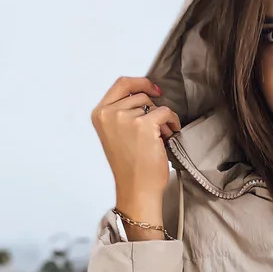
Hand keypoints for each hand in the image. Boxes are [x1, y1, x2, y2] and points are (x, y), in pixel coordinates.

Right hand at [90, 76, 181, 202]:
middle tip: (156, 130)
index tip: (154, 89)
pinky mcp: (144, 124)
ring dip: (161, 119)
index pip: (121, 84)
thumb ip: (122, 112)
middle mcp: (110, 113)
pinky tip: (170, 134)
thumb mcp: (116, 134)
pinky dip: (172, 121)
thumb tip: (146, 94)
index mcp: (99, 114)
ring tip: (159, 137)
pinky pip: (166, 112)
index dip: (140, 83)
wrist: (136, 188)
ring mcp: (125, 117)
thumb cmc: (130, 166)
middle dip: (152, 110)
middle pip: (140, 95)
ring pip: (153, 105)